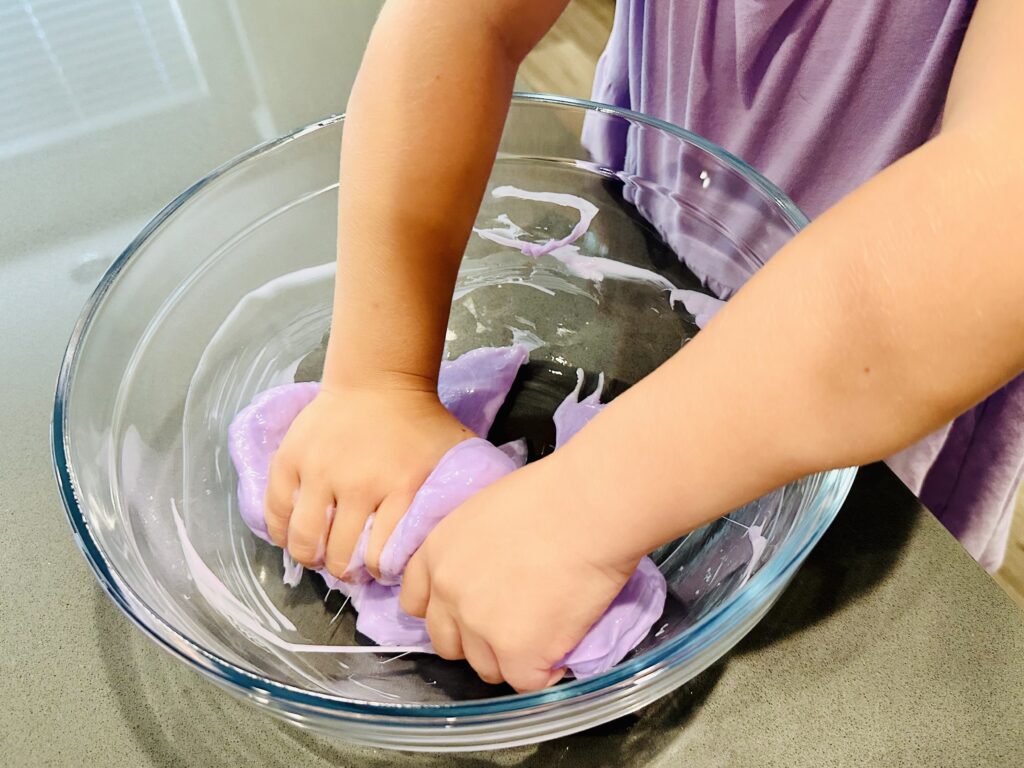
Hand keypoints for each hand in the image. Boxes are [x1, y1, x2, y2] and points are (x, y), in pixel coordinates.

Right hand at [264, 383, 471, 577]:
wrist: (379, 380)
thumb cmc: (420, 424)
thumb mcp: (452, 458)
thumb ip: (450, 499)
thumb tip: (448, 542)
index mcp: (401, 489)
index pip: (380, 556)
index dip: (379, 570)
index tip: (380, 567)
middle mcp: (358, 484)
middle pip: (339, 554)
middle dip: (344, 570)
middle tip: (348, 566)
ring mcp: (319, 471)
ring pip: (303, 539)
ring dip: (310, 556)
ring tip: (319, 554)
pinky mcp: (290, 459)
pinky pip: (275, 510)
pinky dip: (281, 531)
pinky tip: (294, 533)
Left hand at [399, 457, 637, 691]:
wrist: (587, 508)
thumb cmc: (550, 496)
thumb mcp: (484, 510)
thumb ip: (470, 548)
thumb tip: (486, 574)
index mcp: (436, 554)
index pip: (416, 603)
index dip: (446, 611)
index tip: (471, 610)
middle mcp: (448, 594)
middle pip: (448, 644)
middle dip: (476, 641)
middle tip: (514, 625)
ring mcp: (480, 627)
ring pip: (487, 668)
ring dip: (513, 658)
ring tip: (546, 633)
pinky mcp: (518, 652)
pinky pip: (527, 682)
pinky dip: (546, 673)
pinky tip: (563, 650)